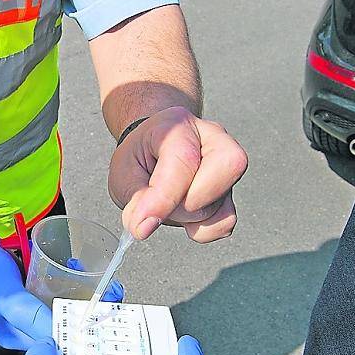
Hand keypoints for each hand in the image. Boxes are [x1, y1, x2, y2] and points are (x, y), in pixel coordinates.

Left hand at [109, 107, 247, 241]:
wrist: (151, 152)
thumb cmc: (139, 157)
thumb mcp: (123, 173)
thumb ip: (134, 198)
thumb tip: (144, 227)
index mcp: (178, 125)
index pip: (184, 159)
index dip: (164, 197)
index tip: (143, 223)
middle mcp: (212, 137)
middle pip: (225, 169)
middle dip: (187, 201)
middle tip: (160, 203)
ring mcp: (226, 164)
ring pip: (221, 204)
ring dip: (189, 216)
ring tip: (170, 203)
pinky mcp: (230, 190)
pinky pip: (225, 221)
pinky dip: (203, 229)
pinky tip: (186, 217)